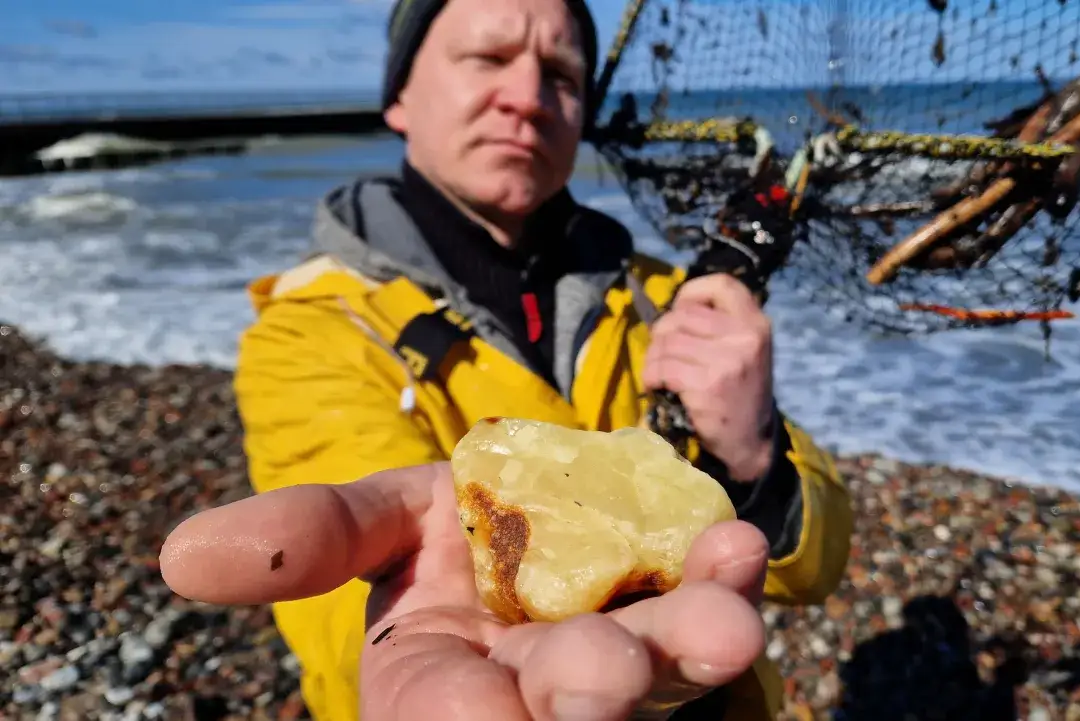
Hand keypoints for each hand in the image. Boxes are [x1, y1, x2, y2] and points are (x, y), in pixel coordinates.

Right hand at [159, 463, 768, 720]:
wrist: (550, 521)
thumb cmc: (456, 540)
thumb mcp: (377, 526)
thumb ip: (307, 537)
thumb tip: (180, 556)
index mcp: (441, 690)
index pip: (448, 715)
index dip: (469, 717)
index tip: (490, 709)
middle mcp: (539, 693)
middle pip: (568, 708)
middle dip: (586, 692)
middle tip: (604, 678)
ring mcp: (628, 665)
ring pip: (659, 674)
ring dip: (689, 645)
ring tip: (724, 620)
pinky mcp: (687, 619)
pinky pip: (709, 608)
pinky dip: (724, 582)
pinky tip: (734, 548)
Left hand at [642, 273, 775, 481]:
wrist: (750, 441)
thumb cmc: (740, 392)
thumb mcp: (745, 350)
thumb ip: (720, 325)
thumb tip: (673, 310)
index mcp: (756, 323)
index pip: (722, 284)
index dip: (693, 291)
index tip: (680, 310)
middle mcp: (746, 336)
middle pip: (683, 315)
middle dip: (662, 333)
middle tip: (662, 353)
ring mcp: (728, 361)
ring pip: (668, 342)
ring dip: (654, 358)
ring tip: (659, 373)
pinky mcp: (708, 385)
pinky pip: (664, 367)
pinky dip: (652, 376)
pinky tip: (658, 386)